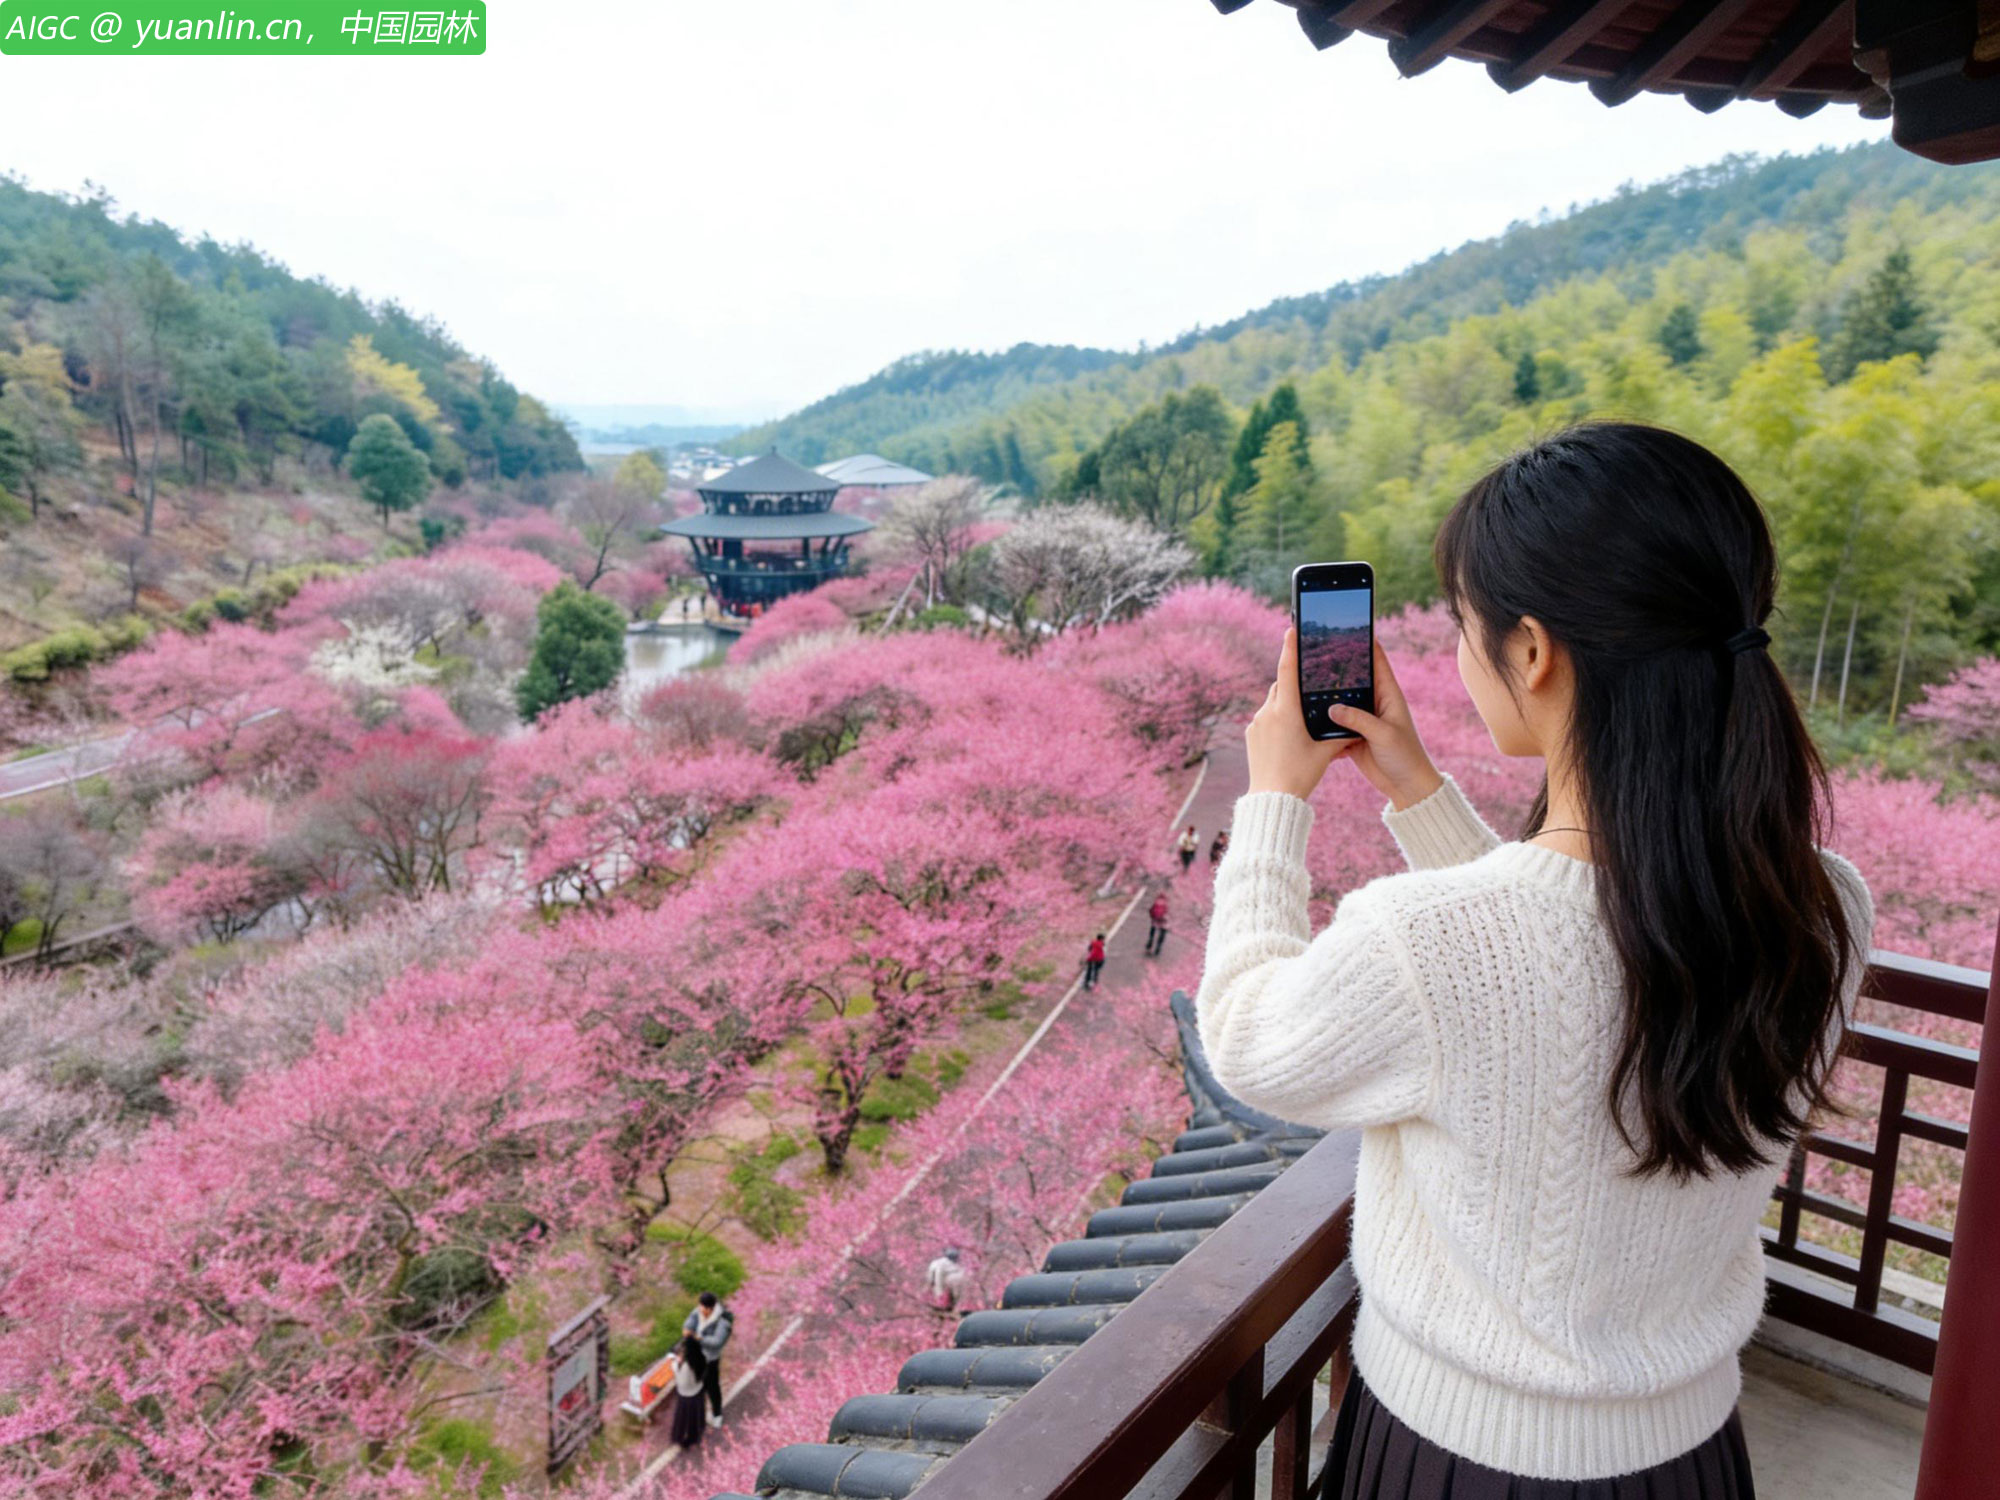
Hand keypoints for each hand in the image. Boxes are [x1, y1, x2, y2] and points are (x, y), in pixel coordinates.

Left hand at [1245, 628, 1343, 799]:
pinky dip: (1277, 718)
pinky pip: (1265, 718)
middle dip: (1294, 682)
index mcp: (1286, 711)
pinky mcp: (1251, 735)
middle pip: (1281, 686)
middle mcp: (1267, 712)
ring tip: (1302, 713)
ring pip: (1272, 702)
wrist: (1272, 797)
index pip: (1288, 671)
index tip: (1291, 629)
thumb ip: (1339, 732)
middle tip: (1308, 680)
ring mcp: (1256, 723)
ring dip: (1285, 702)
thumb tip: (1355, 721)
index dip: (1290, 648)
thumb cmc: (1301, 774)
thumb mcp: (1326, 752)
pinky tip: (1288, 733)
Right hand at [1245, 629, 1441, 809]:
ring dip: (1326, 695)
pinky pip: (1333, 724)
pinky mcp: (1351, 736)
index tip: (1351, 626)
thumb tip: (1330, 708)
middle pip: (1353, 678)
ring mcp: (1362, 719)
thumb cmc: (1405, 755)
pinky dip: (1322, 721)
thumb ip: (1358, 719)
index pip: (1377, 661)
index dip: (1366, 643)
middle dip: (1337, 666)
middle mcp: (1374, 703)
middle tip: (1316, 650)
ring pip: (1340, 700)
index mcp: (1388, 695)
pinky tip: (1305, 714)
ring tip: (1304, 680)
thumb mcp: (1383, 734)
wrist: (1405, 786)